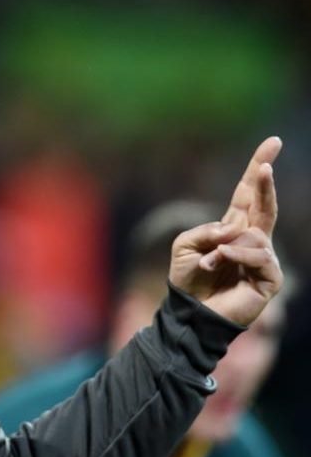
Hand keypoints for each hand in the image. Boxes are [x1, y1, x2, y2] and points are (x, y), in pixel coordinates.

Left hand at [169, 137, 282, 325]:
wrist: (190, 312)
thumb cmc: (187, 279)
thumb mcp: (184, 245)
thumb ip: (206, 230)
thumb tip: (234, 230)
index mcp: (231, 227)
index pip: (248, 193)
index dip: (258, 170)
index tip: (273, 143)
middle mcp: (251, 239)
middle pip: (264, 205)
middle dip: (265, 184)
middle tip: (267, 165)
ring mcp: (262, 258)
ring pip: (254, 235)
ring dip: (225, 247)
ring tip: (208, 263)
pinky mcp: (269, 278)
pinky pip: (258, 255)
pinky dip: (234, 256)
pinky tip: (218, 264)